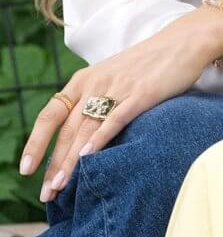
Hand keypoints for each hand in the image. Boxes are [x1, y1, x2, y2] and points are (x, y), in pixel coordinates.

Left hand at [20, 10, 222, 203]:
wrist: (183, 42)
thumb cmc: (149, 63)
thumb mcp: (113, 77)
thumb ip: (96, 100)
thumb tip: (81, 136)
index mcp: (84, 79)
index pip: (50, 115)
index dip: (36, 143)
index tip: (27, 169)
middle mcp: (95, 83)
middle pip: (67, 130)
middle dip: (54, 164)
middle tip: (46, 194)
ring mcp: (118, 88)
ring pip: (86, 130)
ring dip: (70, 161)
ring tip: (60, 187)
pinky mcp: (141, 94)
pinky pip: (114, 119)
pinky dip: (99, 139)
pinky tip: (88, 157)